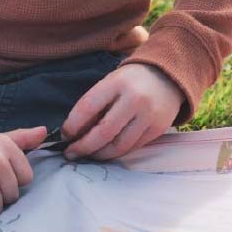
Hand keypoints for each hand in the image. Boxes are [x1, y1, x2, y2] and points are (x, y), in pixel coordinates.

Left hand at [61, 63, 184, 160]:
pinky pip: (133, 148)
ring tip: (88, 155)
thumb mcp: (110, 83)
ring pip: (119, 145)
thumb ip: (94, 104)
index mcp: (116, 83)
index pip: (88, 107)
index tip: (64, 135)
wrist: (167, 76)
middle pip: (104, 132)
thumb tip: (74, 132)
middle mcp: (134, 99)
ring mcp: (148, 116)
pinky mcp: (158, 129)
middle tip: (71, 153)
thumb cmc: (130, 81)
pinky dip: (117, 153)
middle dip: (84, 146)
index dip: (73, 125)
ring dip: (99, 154)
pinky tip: (106, 152)